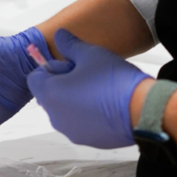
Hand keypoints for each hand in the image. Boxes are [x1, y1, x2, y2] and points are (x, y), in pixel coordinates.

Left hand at [26, 29, 148, 148]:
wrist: (142, 110)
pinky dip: (85, 115)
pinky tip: (104, 105)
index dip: (50, 68)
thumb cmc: (116, 83)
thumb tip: (60, 36)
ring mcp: (70, 131)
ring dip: (73, 99)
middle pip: (48, 95)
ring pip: (63, 110)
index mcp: (51, 94)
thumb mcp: (90, 54)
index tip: (68, 65)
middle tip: (86, 74)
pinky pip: (78, 123)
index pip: (34, 78)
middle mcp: (56, 116)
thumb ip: (70, 45)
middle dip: (62, 84)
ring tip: (98, 89)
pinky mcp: (85, 139)